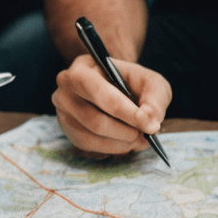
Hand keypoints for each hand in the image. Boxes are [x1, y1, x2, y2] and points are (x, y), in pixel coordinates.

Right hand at [52, 51, 170, 156]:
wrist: (117, 88)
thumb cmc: (133, 83)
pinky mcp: (68, 131)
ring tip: (139, 139)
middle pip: (94, 120)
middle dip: (125, 131)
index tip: (149, 125)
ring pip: (92, 137)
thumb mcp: (151, 82)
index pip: (99, 92)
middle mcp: (65, 90)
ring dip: (121, 143)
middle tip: (146, 134)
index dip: (126, 112)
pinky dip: (112, 148)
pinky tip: (126, 142)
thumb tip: (148, 120)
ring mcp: (63, 113)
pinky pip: (89, 147)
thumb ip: (154, 98)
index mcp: (82, 68)